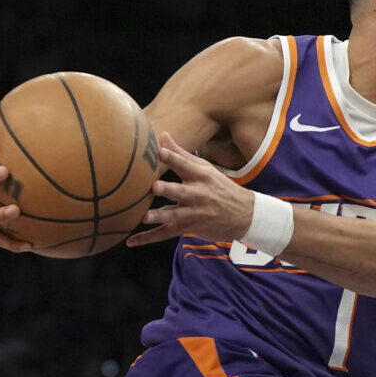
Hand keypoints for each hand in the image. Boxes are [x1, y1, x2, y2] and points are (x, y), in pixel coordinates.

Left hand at [125, 132, 253, 246]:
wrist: (244, 215)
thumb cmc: (220, 187)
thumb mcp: (205, 169)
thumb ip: (181, 154)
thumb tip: (161, 135)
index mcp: (201, 176)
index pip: (185, 166)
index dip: (173, 158)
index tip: (160, 151)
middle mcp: (198, 195)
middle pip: (181, 192)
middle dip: (168, 190)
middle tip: (155, 187)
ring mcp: (193, 213)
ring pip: (174, 216)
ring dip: (160, 216)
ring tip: (145, 217)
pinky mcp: (188, 228)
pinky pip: (166, 234)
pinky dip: (148, 238)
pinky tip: (131, 241)